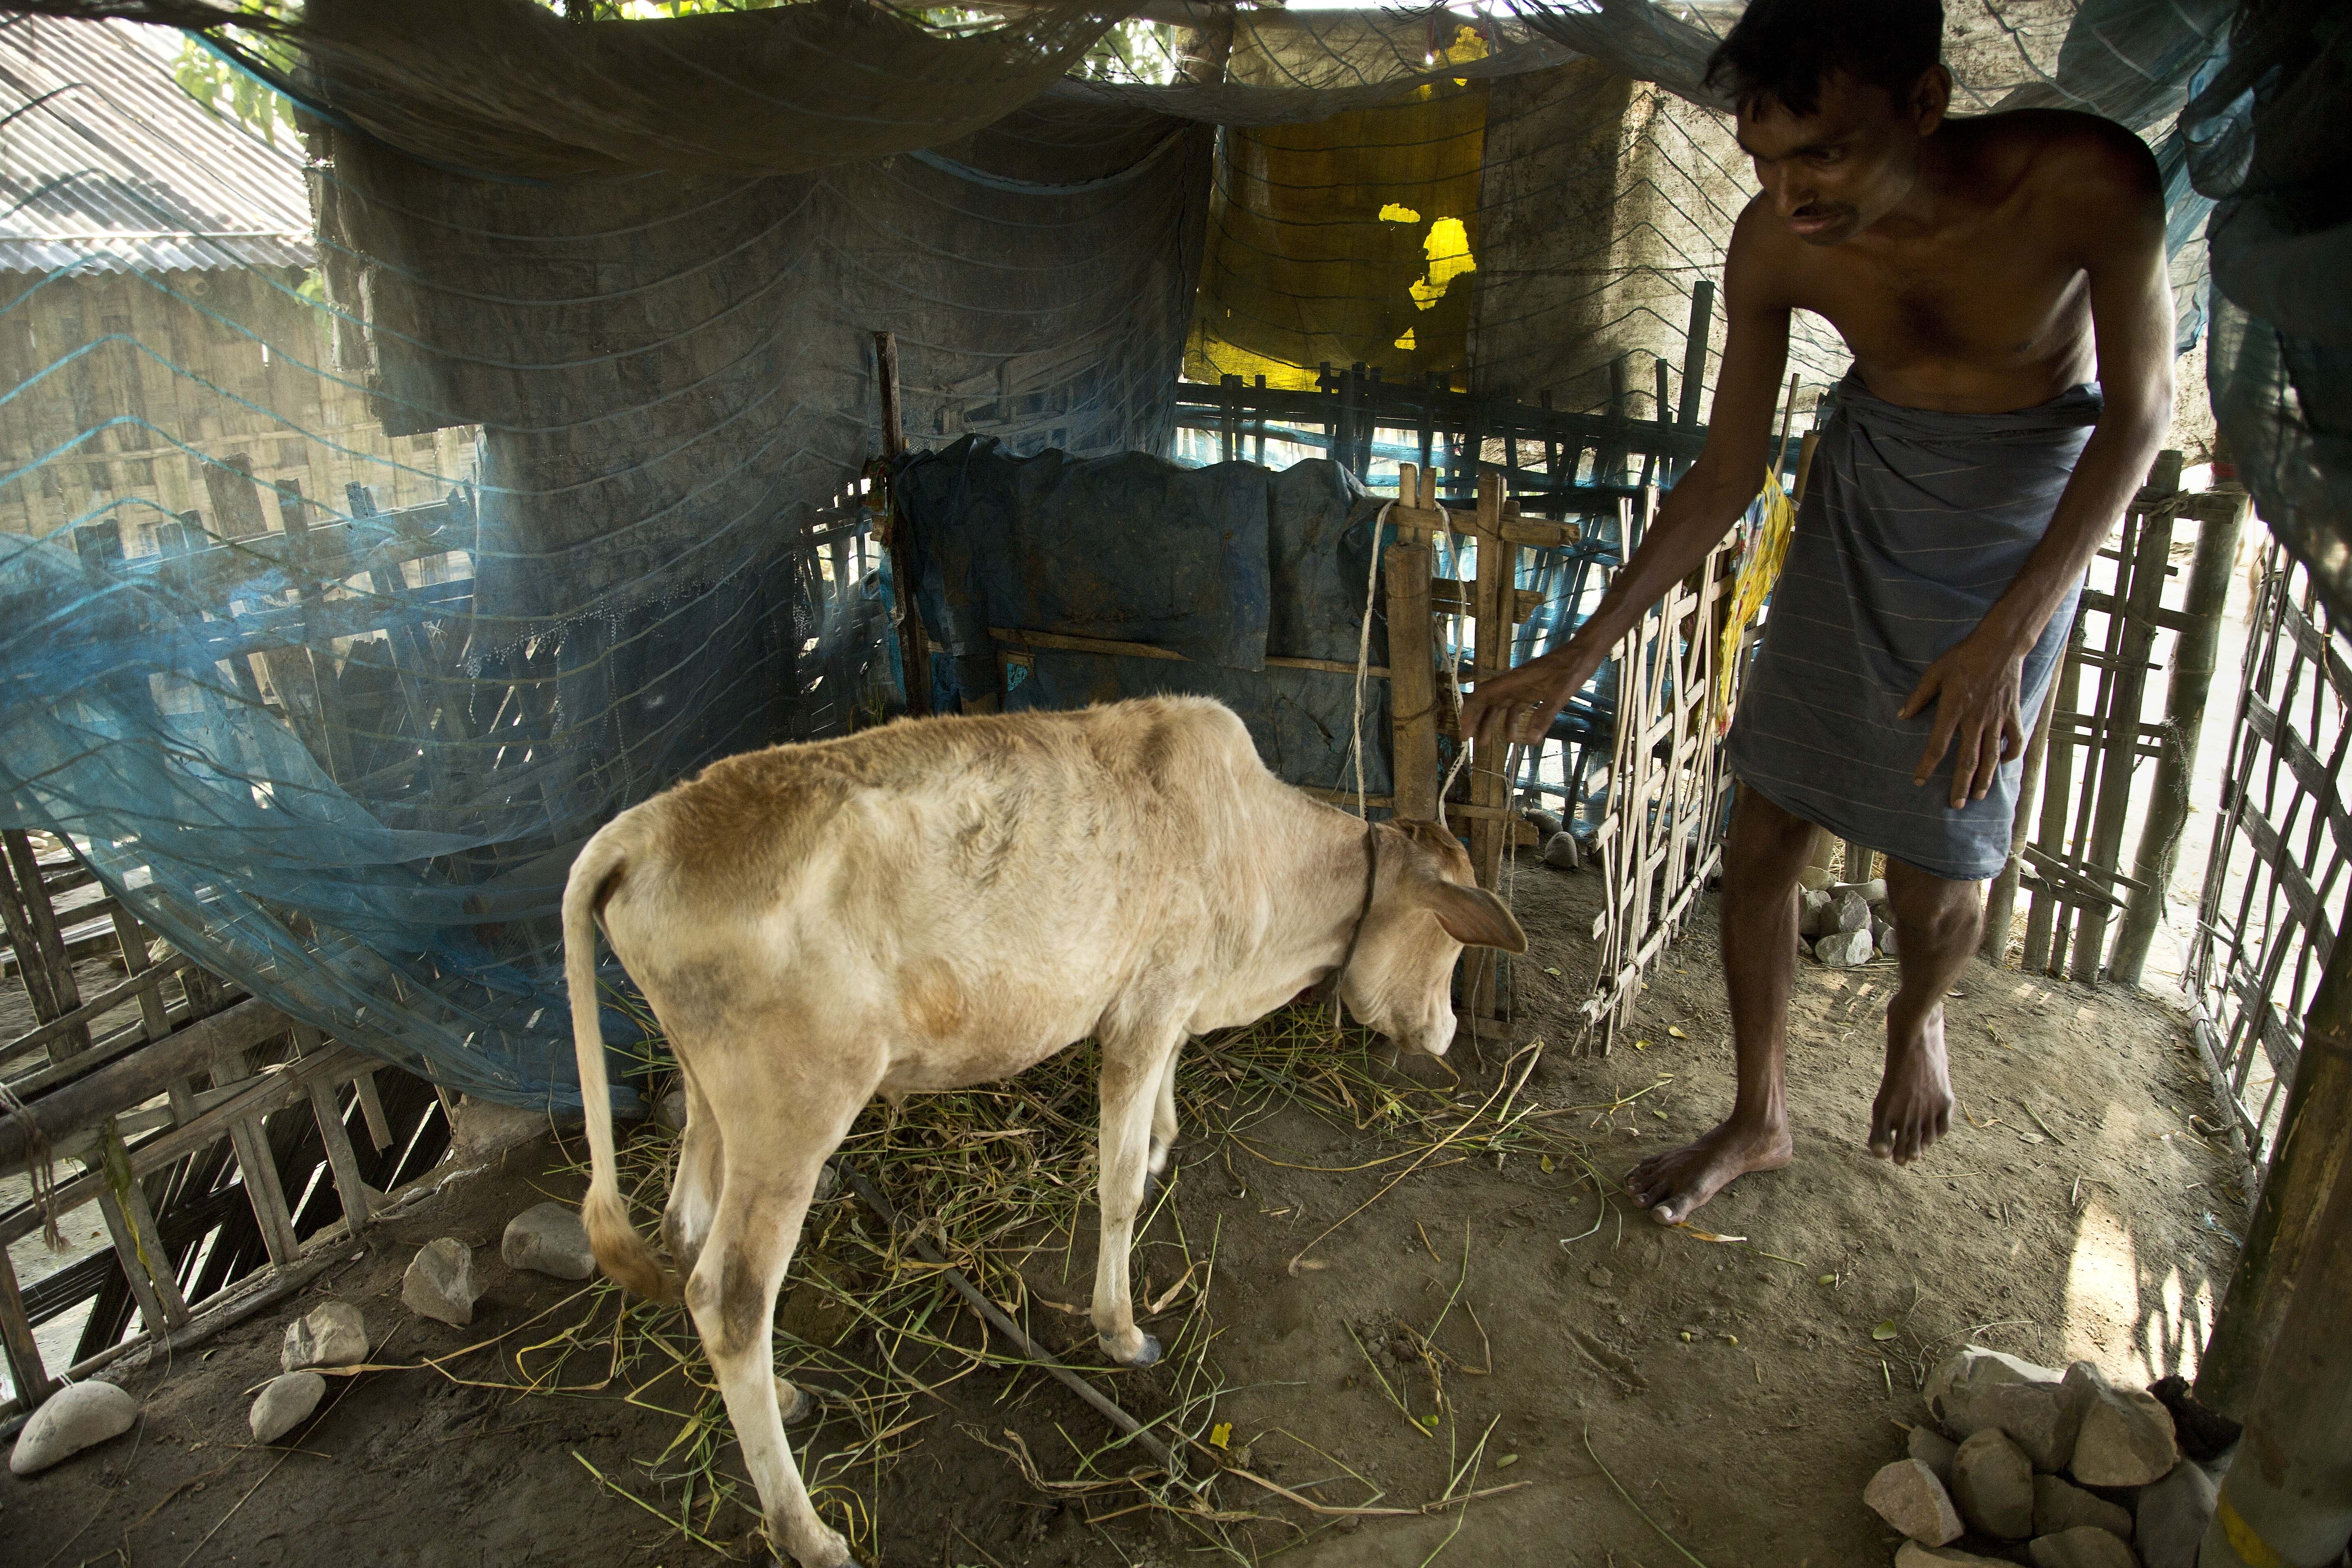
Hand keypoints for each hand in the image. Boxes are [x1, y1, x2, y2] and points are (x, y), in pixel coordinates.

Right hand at [1457, 639, 1605, 764]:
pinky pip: (1515, 708)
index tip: (1465, 733)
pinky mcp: (1531, 691)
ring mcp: (1521, 687)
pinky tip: (1514, 737)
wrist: (1583, 652)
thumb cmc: (1571, 668)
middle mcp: (1513, 684)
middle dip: (1476, 721)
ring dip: (1490, 723)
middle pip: (1486, 702)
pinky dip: (1510, 722)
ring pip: (1499, 706)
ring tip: (1486, 743)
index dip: (1470, 713)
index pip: (1482, 696)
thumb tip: (1531, 740)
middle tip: (1469, 742)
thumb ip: (1544, 715)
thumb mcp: (1560, 693)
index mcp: (1513, 681)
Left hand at [1898, 632, 2027, 807]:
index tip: (1919, 781)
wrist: (2000, 644)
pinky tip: (2004, 764)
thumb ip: (1918, 696)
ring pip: (1991, 757)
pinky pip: (2015, 740)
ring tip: (1978, 796)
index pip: (1937, 745)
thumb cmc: (1963, 657)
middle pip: (1967, 760)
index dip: (1927, 766)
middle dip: (1961, 785)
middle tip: (1956, 804)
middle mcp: (1975, 719)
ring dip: (1984, 779)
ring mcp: (1996, 719)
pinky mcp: (2013, 714)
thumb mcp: (1935, 672)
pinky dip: (2011, 754)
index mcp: (1953, 710)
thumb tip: (1902, 716)